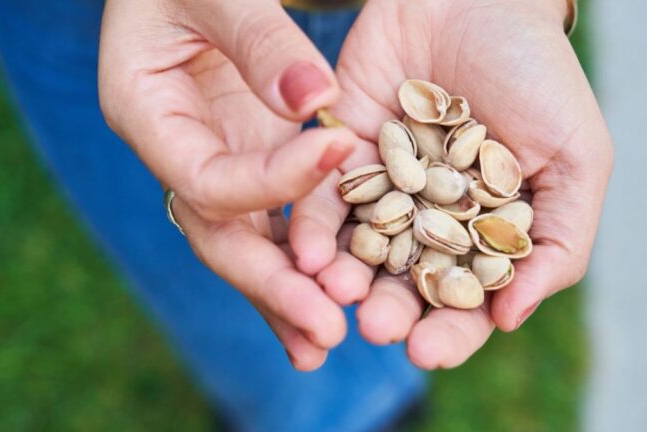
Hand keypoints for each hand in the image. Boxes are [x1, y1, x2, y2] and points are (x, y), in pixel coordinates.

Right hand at [98, 0, 359, 369]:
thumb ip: (258, 36)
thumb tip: (316, 102)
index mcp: (145, 113)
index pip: (207, 176)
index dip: (270, 180)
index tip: (341, 151)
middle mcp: (176, 152)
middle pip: (216, 235)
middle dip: (271, 284)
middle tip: (324, 331)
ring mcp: (213, 160)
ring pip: (242, 243)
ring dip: (284, 296)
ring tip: (322, 346)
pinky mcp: (248, 159)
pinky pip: (271, 221)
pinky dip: (298, 263)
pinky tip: (329, 305)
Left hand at [290, 0, 612, 367]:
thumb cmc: (537, 77)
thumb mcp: (574, 160)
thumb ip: (556, 242)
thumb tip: (509, 318)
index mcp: (481, 231)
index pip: (463, 297)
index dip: (449, 329)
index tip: (429, 352)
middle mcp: (426, 218)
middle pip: (403, 281)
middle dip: (388, 309)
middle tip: (375, 327)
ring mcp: (380, 187)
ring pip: (356, 247)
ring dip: (344, 277)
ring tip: (336, 292)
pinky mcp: (339, 153)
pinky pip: (321, 198)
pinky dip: (314, 227)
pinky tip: (307, 253)